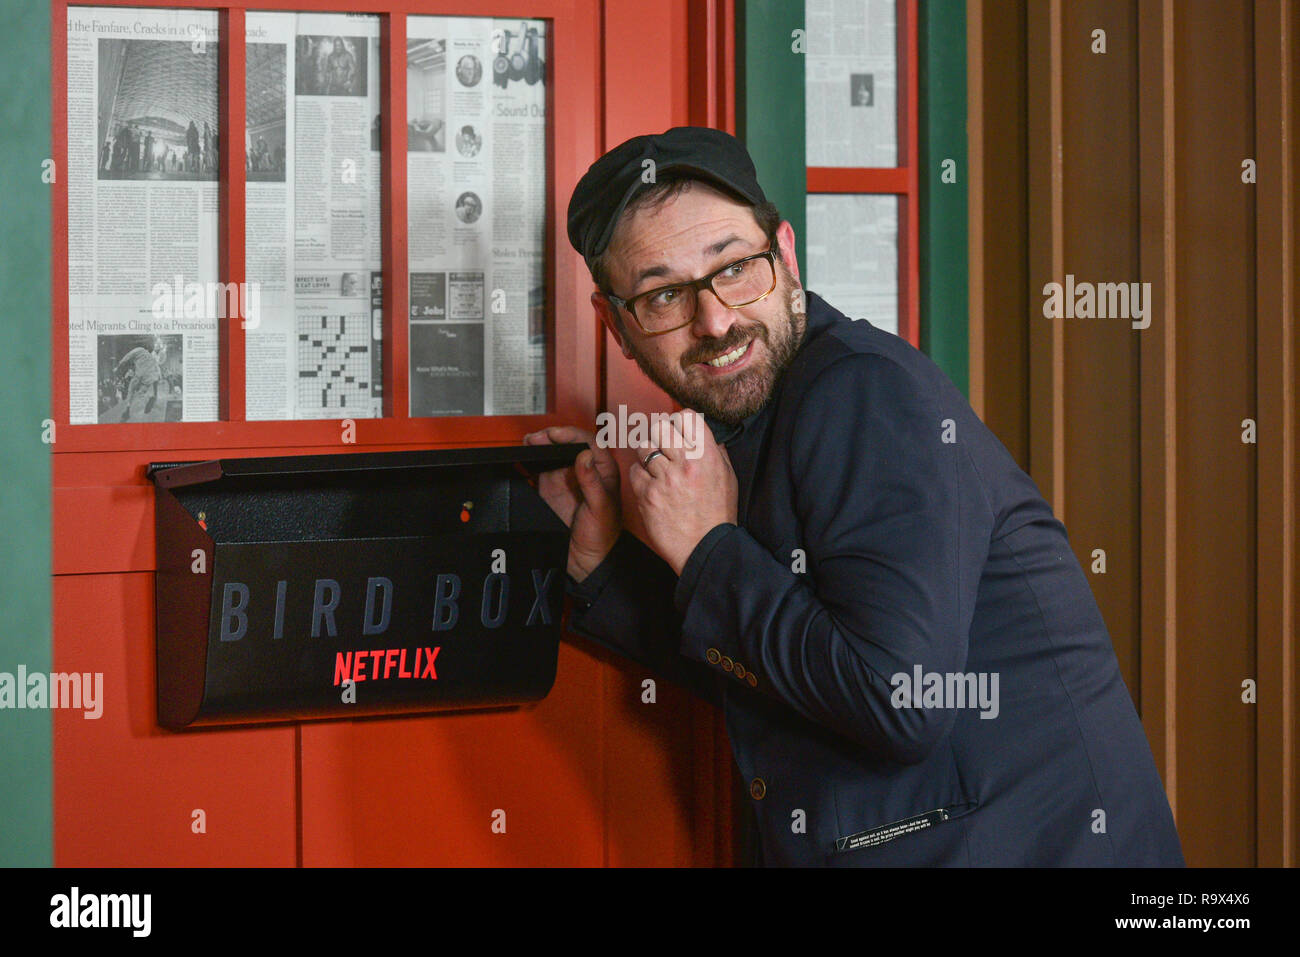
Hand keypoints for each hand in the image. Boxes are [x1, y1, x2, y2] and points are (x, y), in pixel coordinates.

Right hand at [523, 425, 621, 581]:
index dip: (570, 434)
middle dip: (550, 437)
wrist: (586, 560)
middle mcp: (583, 471)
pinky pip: (538, 470)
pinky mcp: (549, 489)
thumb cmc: (603, 535)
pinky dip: (529, 462)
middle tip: (536, 438)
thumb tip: (584, 455)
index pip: (587, 441)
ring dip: (539, 445)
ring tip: (528, 443)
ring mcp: (565, 478)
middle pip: (566, 444)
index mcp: (602, 470)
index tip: (555, 434)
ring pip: (551, 453)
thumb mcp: (601, 507)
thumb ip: (592, 481)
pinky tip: (522, 458)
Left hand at [628, 410, 737, 575]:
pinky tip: (650, 485)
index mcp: (707, 457)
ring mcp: (664, 479)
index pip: (686, 416)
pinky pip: (634, 471)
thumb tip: (707, 435)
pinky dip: (640, 476)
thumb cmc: (717, 515)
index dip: (679, 421)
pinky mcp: (647, 495)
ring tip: (656, 468)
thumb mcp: (729, 479)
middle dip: (660, 435)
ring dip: (647, 455)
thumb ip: (717, 453)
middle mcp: (685, 464)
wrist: (704, 549)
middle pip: (660, 426)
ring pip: (643, 447)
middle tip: (663, 448)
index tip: (678, 432)